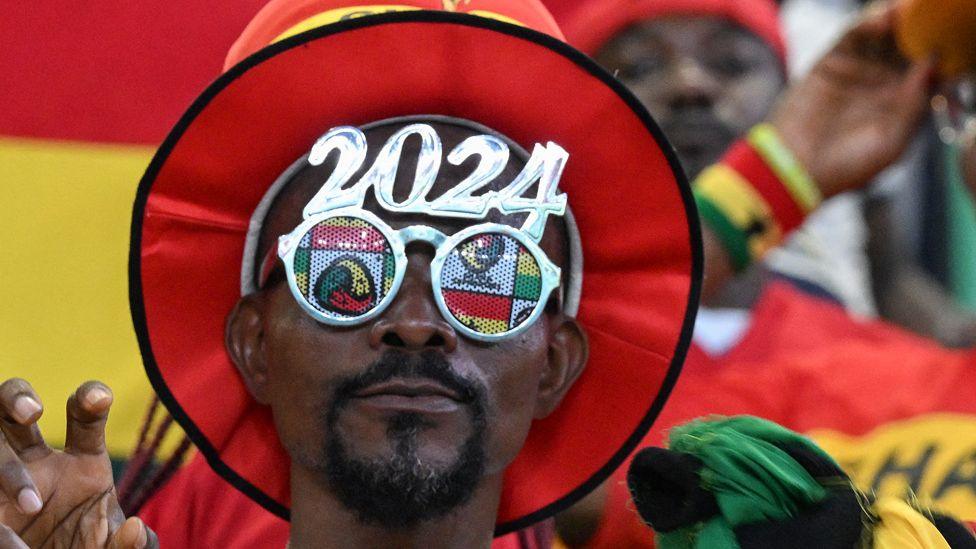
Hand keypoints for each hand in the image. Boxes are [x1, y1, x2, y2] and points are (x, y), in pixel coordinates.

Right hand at [0, 379, 156, 547]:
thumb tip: (135, 530)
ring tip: (33, 506)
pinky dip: (1, 526)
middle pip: (17, 409)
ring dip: (6, 468)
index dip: (90, 398)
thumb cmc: (85, 547)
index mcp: (81, 460)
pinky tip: (19, 545)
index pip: (85, 418)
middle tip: (33, 411)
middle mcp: (38, 461)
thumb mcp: (111, 545)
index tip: (100, 398)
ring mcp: (5, 481)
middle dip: (17, 397)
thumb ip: (131, 542)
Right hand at [770, 1, 935, 197]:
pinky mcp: (831, 63)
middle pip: (906, 46)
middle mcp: (880, 84)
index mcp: (900, 105)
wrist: (796, 170)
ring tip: (908, 10)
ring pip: (882, 35)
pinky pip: (853, 35)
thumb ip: (914, 103)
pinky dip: (869, 21)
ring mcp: (856, 71)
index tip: (949, 36)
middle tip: (931, 14)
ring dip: (897, 20)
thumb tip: (933, 62)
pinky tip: (884, 18)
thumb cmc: (846, 167)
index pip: (927, 68)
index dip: (938, 50)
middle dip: (919, 28)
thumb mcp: (893, 142)